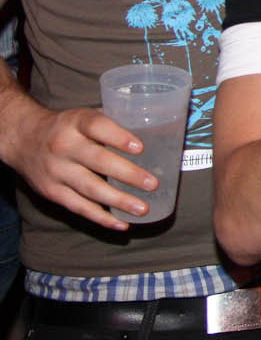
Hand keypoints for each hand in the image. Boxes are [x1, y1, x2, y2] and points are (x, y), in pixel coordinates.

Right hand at [1, 100, 155, 230]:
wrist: (23, 140)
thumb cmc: (66, 127)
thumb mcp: (84, 115)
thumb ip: (114, 122)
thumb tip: (159, 130)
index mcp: (75, 122)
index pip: (97, 126)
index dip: (118, 137)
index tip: (140, 147)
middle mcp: (64, 146)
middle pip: (98, 161)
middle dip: (127, 174)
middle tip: (152, 184)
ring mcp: (57, 171)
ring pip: (90, 189)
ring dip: (119, 201)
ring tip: (143, 208)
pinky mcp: (52, 192)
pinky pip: (79, 208)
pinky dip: (101, 218)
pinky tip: (122, 224)